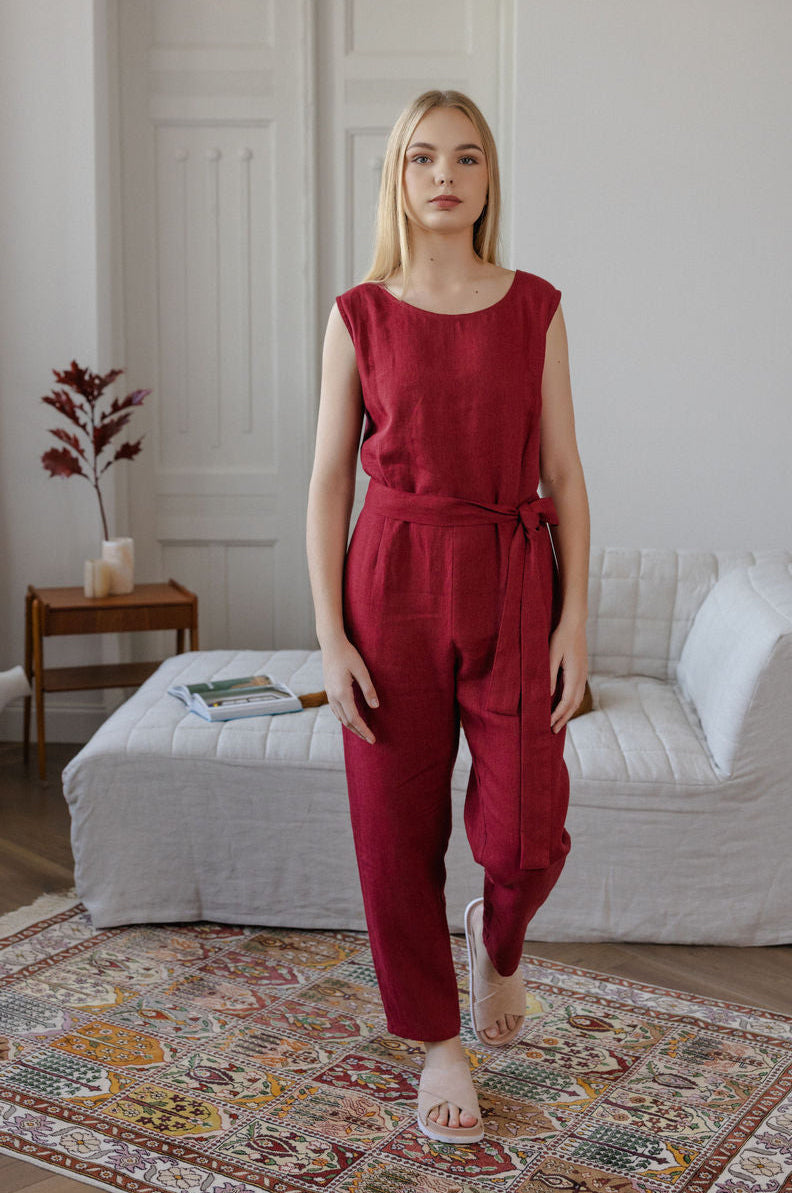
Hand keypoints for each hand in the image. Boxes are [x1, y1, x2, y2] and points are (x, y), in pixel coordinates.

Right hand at [321, 634, 378, 743]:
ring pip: (340, 717)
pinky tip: (349, 720)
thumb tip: (376, 707)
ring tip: (362, 733)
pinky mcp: (329, 690)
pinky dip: (344, 719)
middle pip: (346, 721)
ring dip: (351, 727)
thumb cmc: (348, 655)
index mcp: (342, 693)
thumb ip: (368, 689)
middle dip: (358, 732)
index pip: (354, 718)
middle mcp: (333, 696)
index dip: (364, 730)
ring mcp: (329, 694)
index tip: (373, 739)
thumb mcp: (362, 670)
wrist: (331, 644)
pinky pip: (335, 710)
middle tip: (370, 740)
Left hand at [549, 617, 587, 733]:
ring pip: (577, 699)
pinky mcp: (581, 671)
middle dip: (563, 718)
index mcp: (574, 675)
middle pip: (574, 704)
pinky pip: (577, 692)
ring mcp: (583, 674)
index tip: (548, 724)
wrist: (575, 623)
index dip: (557, 715)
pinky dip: (571, 703)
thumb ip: (549, 675)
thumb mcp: (551, 655)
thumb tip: (546, 696)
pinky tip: (564, 705)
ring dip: (568, 712)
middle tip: (553, 731)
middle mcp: (581, 677)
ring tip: (558, 722)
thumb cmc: (561, 637)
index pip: (566, 702)